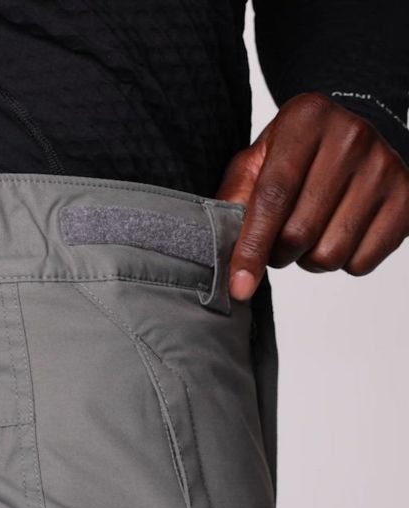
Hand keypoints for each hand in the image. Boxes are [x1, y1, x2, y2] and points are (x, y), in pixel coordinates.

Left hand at [216, 91, 408, 299]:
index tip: (238, 285)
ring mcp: (385, 167)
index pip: (272, 197)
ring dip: (309, 259)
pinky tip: (339, 234)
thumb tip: (221, 247)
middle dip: (278, 252)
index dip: (252, 247)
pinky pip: (362, 262)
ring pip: (331, 254)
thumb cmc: (296, 154)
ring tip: (310, 234)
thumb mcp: (257, 161)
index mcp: (306, 119)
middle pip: (300, 233)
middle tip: (278, 241)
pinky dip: (342, 262)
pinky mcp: (407, 198)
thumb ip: (235, 197)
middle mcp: (352, 136)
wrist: (355, 132)